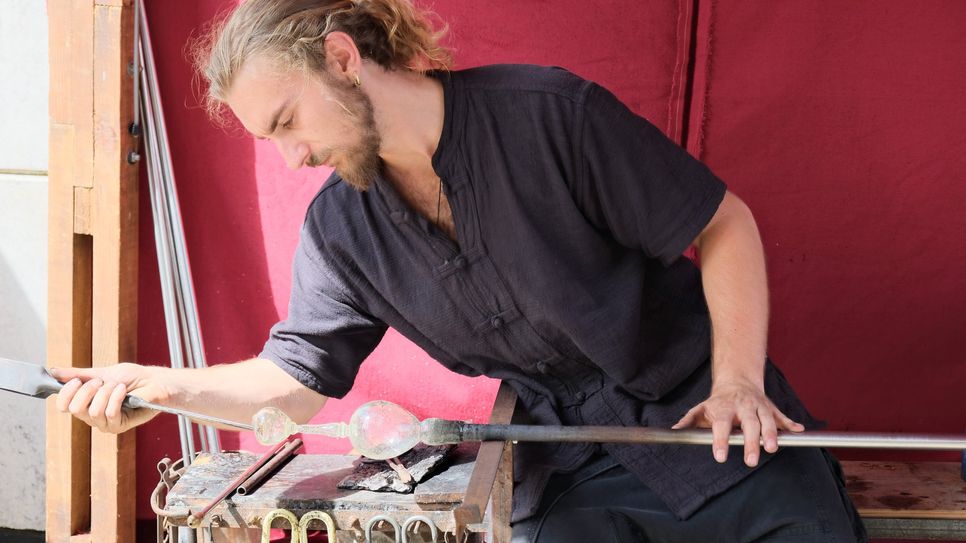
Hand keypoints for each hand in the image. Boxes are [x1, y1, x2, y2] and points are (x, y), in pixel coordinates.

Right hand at [50, 363, 169, 433]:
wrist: (154, 381)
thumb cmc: (132, 378)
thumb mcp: (102, 373)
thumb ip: (78, 375)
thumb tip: (53, 371)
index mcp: (85, 403)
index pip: (63, 406)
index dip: (66, 393)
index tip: (77, 380)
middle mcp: (91, 416)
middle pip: (75, 409)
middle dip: (88, 390)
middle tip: (101, 382)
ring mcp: (105, 423)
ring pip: (93, 411)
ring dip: (106, 393)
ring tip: (118, 386)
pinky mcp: (119, 426)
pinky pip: (110, 413)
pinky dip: (117, 398)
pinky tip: (124, 391)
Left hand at [671, 378, 803, 466]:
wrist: (737, 381)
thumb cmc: (717, 402)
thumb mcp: (701, 409)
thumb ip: (688, 421)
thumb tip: (674, 431)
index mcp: (724, 408)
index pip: (722, 424)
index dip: (721, 440)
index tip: (720, 456)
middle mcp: (743, 406)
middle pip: (749, 424)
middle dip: (751, 442)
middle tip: (751, 461)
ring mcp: (759, 407)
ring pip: (767, 420)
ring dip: (771, 434)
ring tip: (772, 448)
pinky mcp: (771, 409)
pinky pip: (782, 417)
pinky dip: (791, 424)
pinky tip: (799, 431)